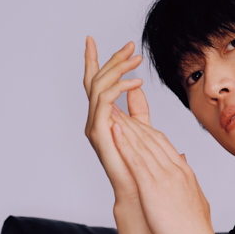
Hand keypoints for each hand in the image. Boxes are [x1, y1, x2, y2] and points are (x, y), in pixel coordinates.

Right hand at [83, 38, 153, 203]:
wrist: (142, 194)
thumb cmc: (142, 167)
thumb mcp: (143, 129)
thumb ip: (138, 109)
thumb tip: (138, 89)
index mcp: (105, 116)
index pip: (97, 83)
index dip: (94, 61)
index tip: (91, 39)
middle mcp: (96, 119)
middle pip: (96, 80)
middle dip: (110, 60)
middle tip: (129, 46)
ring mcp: (95, 126)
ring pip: (98, 87)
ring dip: (117, 70)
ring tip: (136, 61)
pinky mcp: (99, 134)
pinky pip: (104, 104)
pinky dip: (118, 90)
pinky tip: (135, 83)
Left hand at [109, 108, 216, 233]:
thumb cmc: (196, 232)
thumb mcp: (195, 201)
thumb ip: (188, 182)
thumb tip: (183, 166)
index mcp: (184, 173)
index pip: (163, 144)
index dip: (146, 129)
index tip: (134, 119)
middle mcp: (176, 170)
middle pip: (152, 139)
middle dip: (133, 121)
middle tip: (117, 106)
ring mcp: (166, 177)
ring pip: (143, 144)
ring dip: (126, 125)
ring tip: (111, 110)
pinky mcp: (154, 187)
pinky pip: (137, 159)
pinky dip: (125, 142)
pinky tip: (115, 129)